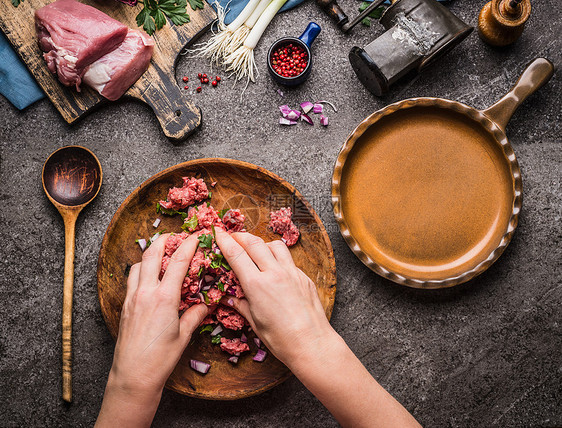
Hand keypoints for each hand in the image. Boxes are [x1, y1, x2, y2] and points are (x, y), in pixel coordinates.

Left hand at [97, 233, 209, 427]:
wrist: (133, 376)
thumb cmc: (160, 359)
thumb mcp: (184, 336)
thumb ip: (195, 315)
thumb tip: (205, 304)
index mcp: (164, 298)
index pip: (178, 262)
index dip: (189, 245)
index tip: (196, 236)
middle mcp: (145, 293)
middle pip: (152, 254)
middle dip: (164, 240)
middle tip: (174, 236)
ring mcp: (132, 298)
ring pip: (137, 265)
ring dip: (149, 255)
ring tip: (161, 255)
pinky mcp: (125, 307)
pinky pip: (131, 280)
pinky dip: (140, 271)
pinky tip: (149, 278)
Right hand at [214, 229, 335, 364]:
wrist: (312, 344)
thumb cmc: (281, 339)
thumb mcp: (254, 322)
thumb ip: (240, 305)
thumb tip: (228, 298)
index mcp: (257, 285)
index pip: (236, 254)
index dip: (224, 240)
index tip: (217, 232)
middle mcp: (275, 274)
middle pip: (254, 243)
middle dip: (240, 236)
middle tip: (232, 236)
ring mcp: (292, 273)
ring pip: (275, 246)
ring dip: (262, 243)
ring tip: (255, 250)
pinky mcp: (304, 277)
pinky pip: (288, 259)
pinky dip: (278, 258)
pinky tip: (274, 268)